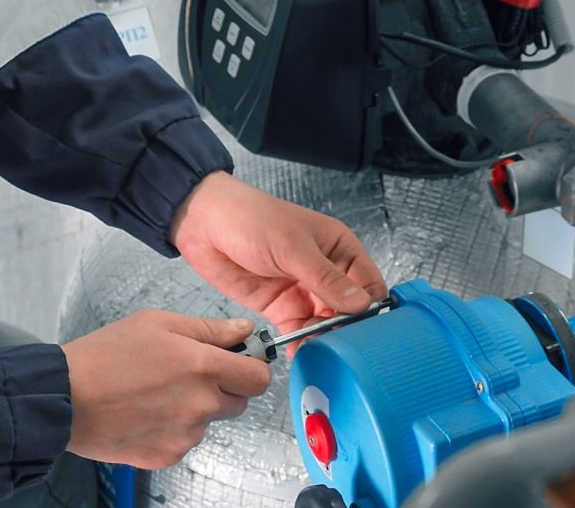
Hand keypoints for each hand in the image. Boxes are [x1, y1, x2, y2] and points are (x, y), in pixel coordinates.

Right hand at [61, 311, 270, 467]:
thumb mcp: (159, 322)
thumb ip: (209, 328)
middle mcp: (200, 404)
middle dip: (225, 385)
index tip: (243, 359)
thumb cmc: (107, 355)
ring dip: (197, 406)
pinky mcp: (166, 456)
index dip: (254, 366)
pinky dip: (174, 427)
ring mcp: (184, 435)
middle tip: (191, 370)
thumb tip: (244, 330)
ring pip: (210, 420)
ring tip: (159, 389)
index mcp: (202, 366)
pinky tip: (148, 410)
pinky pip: (185, 439)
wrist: (66, 398)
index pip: (259, 377)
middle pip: (240, 401)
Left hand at [169, 172, 387, 336]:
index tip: (366, 330)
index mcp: (338, 246)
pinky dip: (303, 345)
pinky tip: (303, 355)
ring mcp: (303, 290)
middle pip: (350, 309)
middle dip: (348, 329)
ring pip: (327, 324)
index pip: (368, 282)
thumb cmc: (250, 218)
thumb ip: (325, 278)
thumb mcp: (291, 247)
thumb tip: (361, 303)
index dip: (371, 307)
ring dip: (326, 340)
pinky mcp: (281, 307)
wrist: (204, 224)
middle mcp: (325, 270)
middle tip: (342, 348)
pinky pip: (300, 332)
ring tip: (321, 354)